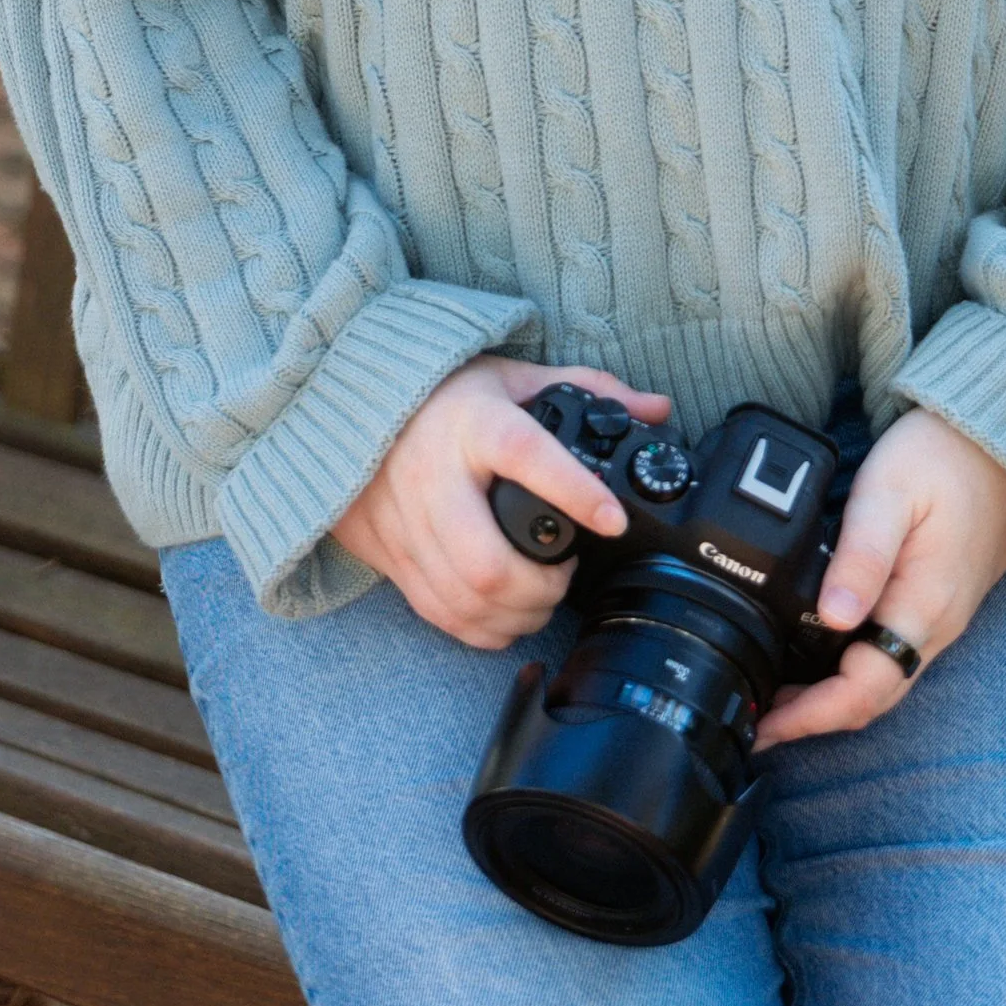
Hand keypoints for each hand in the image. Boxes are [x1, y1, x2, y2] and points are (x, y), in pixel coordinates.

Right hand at [331, 358, 670, 648]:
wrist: (348, 397)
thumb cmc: (442, 392)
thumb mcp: (513, 377)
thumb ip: (587, 388)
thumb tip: (658, 409)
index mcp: (474, 422)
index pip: (526, 455)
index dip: (573, 492)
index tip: (614, 520)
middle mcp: (433, 474)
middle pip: (487, 561)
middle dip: (540, 589)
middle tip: (565, 578)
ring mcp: (403, 519)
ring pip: (461, 597)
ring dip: (513, 615)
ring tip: (540, 599)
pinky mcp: (385, 550)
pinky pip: (434, 609)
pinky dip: (476, 627)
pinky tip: (502, 617)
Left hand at [755, 408, 1005, 749]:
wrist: (1005, 436)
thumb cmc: (945, 455)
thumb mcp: (890, 492)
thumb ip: (861, 555)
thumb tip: (832, 617)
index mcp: (923, 608)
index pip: (863, 690)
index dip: (810, 717)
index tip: (763, 727)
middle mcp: (937, 626)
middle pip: (872, 698)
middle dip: (813, 718)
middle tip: (755, 718)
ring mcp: (941, 617)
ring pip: (882, 679)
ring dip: (831, 698)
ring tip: (775, 693)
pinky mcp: (938, 600)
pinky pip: (892, 654)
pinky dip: (851, 670)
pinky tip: (818, 653)